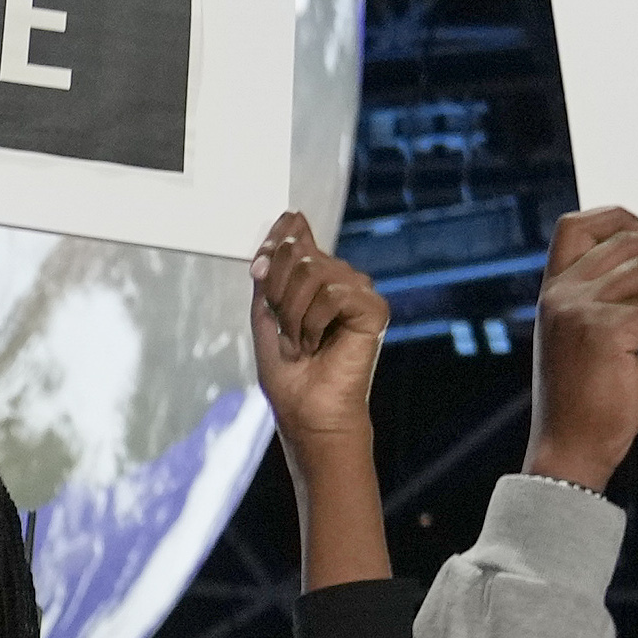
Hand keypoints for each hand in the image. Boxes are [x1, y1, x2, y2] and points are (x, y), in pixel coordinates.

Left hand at [247, 213, 387, 451]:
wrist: (306, 412)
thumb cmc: (289, 373)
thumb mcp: (267, 315)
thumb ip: (272, 273)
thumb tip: (287, 226)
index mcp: (316, 281)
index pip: (299, 239)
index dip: (278, 240)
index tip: (262, 257)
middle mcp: (341, 281)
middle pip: (300, 254)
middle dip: (279, 294)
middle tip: (285, 331)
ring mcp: (359, 293)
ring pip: (314, 270)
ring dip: (294, 314)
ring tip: (301, 343)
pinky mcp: (374, 309)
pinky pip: (333, 292)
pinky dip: (314, 322)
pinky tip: (318, 345)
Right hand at [522, 204, 637, 494]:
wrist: (571, 450)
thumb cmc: (590, 402)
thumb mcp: (604, 339)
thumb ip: (624, 303)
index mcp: (555, 290)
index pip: (575, 226)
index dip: (619, 216)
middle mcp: (562, 292)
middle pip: (630, 242)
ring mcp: (580, 308)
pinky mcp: (604, 330)